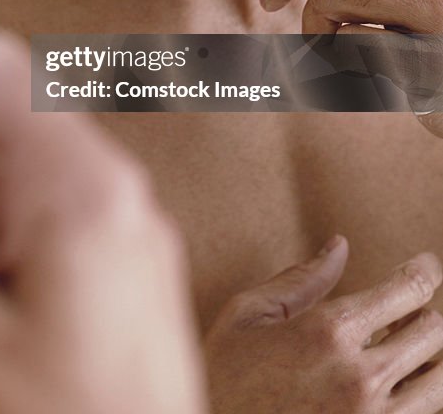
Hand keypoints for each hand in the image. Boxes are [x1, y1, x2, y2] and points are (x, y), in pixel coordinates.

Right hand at [207, 239, 442, 412]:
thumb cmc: (223, 377)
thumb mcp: (249, 315)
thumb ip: (301, 278)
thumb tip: (339, 246)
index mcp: (329, 330)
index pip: (407, 290)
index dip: (424, 270)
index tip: (426, 265)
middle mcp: (361, 377)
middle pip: (433, 331)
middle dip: (427, 312)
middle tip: (411, 308)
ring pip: (440, 382)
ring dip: (432, 359)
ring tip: (413, 348)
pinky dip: (421, 397)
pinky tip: (401, 386)